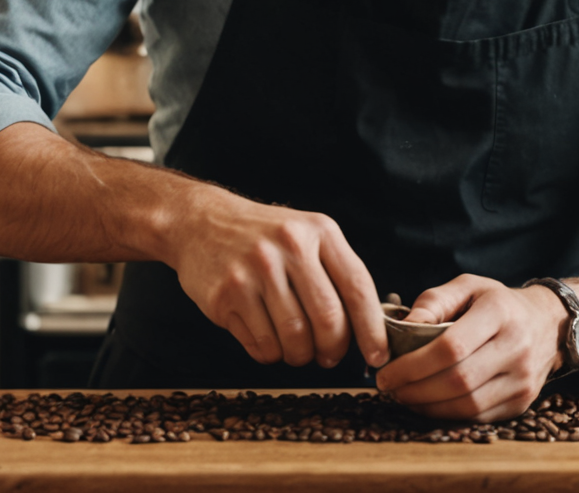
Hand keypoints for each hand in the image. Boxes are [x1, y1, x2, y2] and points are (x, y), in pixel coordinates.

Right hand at [164, 186, 389, 369]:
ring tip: (295, 348)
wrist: (201, 222)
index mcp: (319, 231)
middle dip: (332, 350)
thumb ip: (336, 273)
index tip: (377, 355)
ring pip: (294, 339)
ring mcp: (255, 270)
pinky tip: (267, 338)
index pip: (357, 287)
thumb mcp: (306, 235)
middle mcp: (288, 246)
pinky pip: (261, 345)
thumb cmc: (264, 237)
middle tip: (327, 356)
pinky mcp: (226, 294)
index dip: (371, 329)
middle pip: (328, 320)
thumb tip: (368, 329)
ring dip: (300, 356)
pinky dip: (270, 354)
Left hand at [374, 275, 566, 421]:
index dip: (413, 365)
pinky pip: (479, 417)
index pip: (451, 346)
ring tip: (405, 396)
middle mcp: (517, 347)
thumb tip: (403, 328)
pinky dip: (448, 415)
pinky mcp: (522, 403)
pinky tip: (429, 404)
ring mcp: (524, 379)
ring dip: (428, 407)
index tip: (386, 372)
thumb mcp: (467, 286)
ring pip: (469, 405)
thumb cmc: (497, 303)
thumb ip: (433, 302)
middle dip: (416, 389)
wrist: (548, 323)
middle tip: (390, 388)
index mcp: (500, 312)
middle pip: (459, 380)